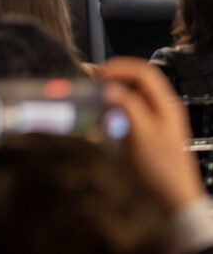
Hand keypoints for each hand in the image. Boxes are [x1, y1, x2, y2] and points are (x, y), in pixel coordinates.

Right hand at [99, 56, 203, 209]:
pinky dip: (114, 111)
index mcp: (166, 104)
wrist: (173, 198)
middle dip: (114, 80)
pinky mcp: (146, 132)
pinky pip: (128, 112)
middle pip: (136, 82)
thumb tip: (109, 88)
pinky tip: (105, 120)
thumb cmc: (163, 169)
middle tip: (94, 84)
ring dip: (112, 96)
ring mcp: (155, 120)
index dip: (119, 68)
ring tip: (97, 102)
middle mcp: (162, 108)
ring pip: (131, 96)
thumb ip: (127, 106)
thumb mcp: (142, 134)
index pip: (143, 72)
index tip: (99, 75)